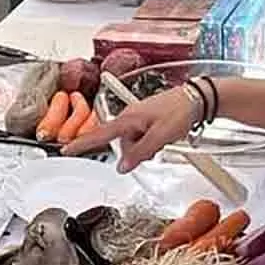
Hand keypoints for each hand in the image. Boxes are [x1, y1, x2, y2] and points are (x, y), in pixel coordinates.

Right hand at [61, 85, 195, 170]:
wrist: (198, 98)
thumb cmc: (180, 110)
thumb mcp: (160, 136)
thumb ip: (140, 152)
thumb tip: (122, 166)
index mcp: (128, 119)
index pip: (99, 135)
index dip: (82, 143)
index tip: (66, 149)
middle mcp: (130, 117)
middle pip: (122, 144)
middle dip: (135, 151)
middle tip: (156, 145)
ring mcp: (139, 118)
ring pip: (134, 142)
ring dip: (146, 147)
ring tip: (164, 139)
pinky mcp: (147, 119)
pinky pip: (142, 137)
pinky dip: (151, 142)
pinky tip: (164, 137)